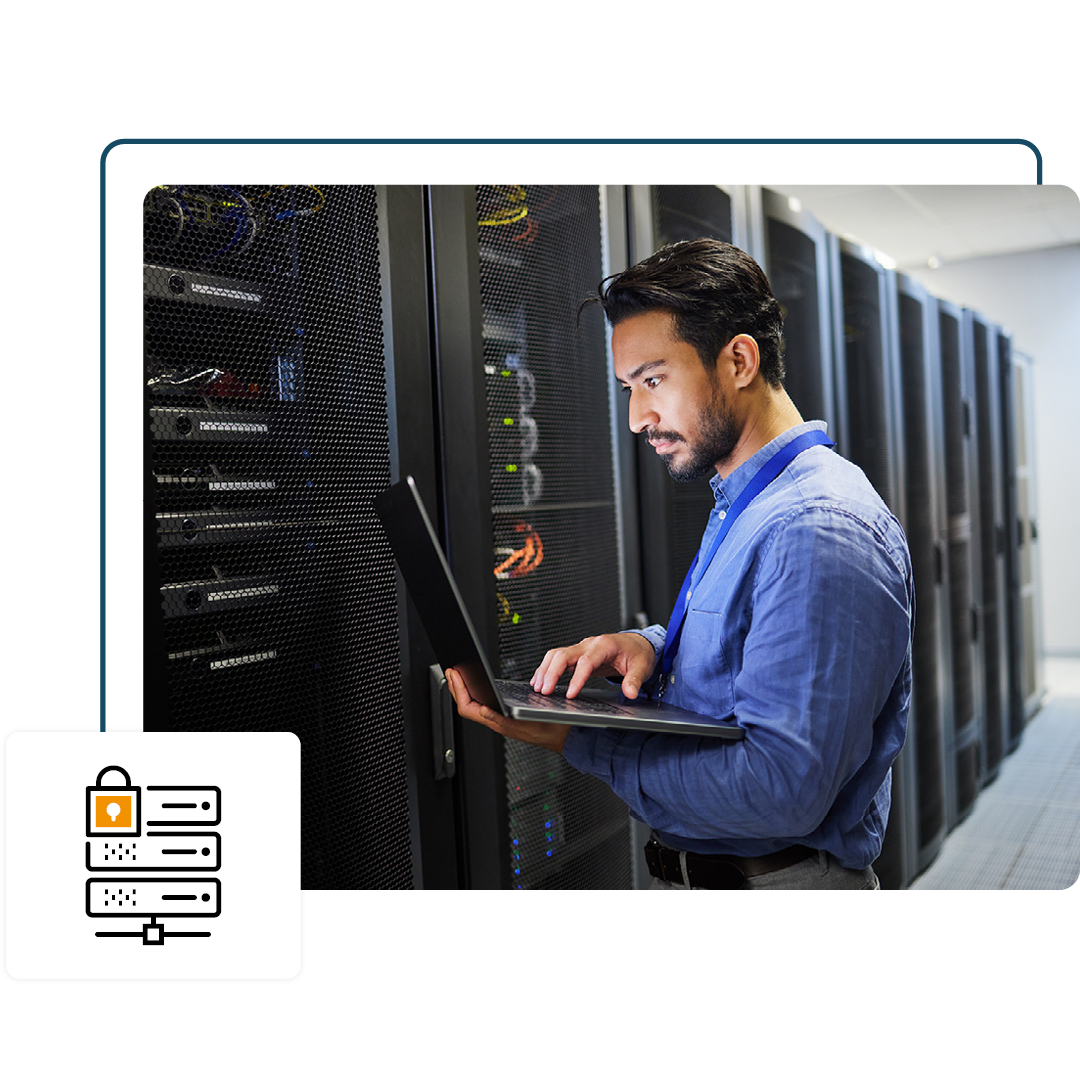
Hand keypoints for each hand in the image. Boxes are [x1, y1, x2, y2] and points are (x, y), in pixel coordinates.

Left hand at [445, 667, 569, 753]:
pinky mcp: (505, 717)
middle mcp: (496, 722)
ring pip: (474, 706)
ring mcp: (500, 720)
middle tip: (451, 671)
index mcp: (498, 723)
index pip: (468, 707)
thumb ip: (501, 720)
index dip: (459, 691)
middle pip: (467, 705)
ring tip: (459, 676)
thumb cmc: (550, 730)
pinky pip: (484, 705)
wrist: (563, 735)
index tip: (455, 675)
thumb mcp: (527, 722)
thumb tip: (482, 710)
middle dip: (456, 688)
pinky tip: (476, 688)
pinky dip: (475, 694)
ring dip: (464, 690)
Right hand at [530, 632, 656, 700]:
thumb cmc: (638, 653)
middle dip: (551, 672)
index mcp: (605, 645)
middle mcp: (590, 644)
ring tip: (538, 687)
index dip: (577, 678)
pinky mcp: (578, 654)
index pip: (586, 661)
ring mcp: (582, 647)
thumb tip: (630, 693)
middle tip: (544, 691)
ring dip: (545, 670)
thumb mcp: (642, 667)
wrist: (637, 643)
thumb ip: (634, 680)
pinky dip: (547, 668)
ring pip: (556, 654)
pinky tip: (540, 680)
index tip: (570, 695)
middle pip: (563, 654)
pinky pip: (558, 658)